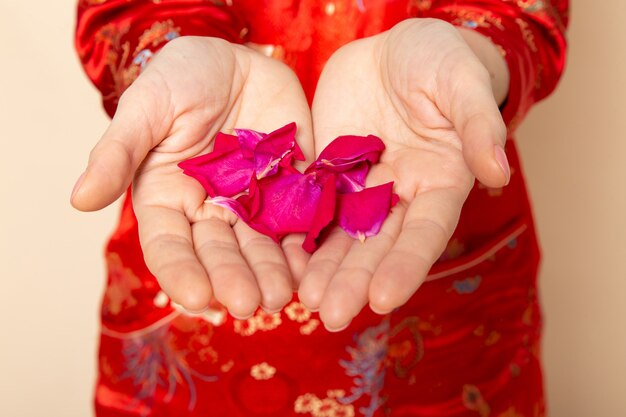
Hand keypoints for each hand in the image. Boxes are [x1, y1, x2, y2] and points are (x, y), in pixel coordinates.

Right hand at [71, 37, 312, 317]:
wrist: (236, 59)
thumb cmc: (181, 78)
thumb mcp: (146, 108)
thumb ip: (118, 152)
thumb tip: (79, 200)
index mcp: (167, 200)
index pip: (170, 247)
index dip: (181, 273)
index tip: (195, 297)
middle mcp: (209, 211)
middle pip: (219, 254)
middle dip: (233, 280)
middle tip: (248, 305)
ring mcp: (252, 204)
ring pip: (260, 247)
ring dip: (271, 274)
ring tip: (282, 297)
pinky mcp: (289, 190)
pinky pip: (298, 222)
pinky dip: (304, 246)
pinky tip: (312, 267)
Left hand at [298, 19, 509, 329]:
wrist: (392, 49)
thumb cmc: (438, 59)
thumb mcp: (460, 82)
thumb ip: (477, 125)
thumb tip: (498, 172)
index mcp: (440, 182)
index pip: (424, 233)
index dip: (405, 266)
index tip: (384, 300)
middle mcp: (402, 196)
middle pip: (379, 246)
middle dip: (356, 281)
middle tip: (330, 316)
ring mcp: (364, 188)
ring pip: (344, 236)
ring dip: (325, 270)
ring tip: (304, 301)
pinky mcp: (331, 174)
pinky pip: (314, 208)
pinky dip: (300, 235)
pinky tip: (282, 260)